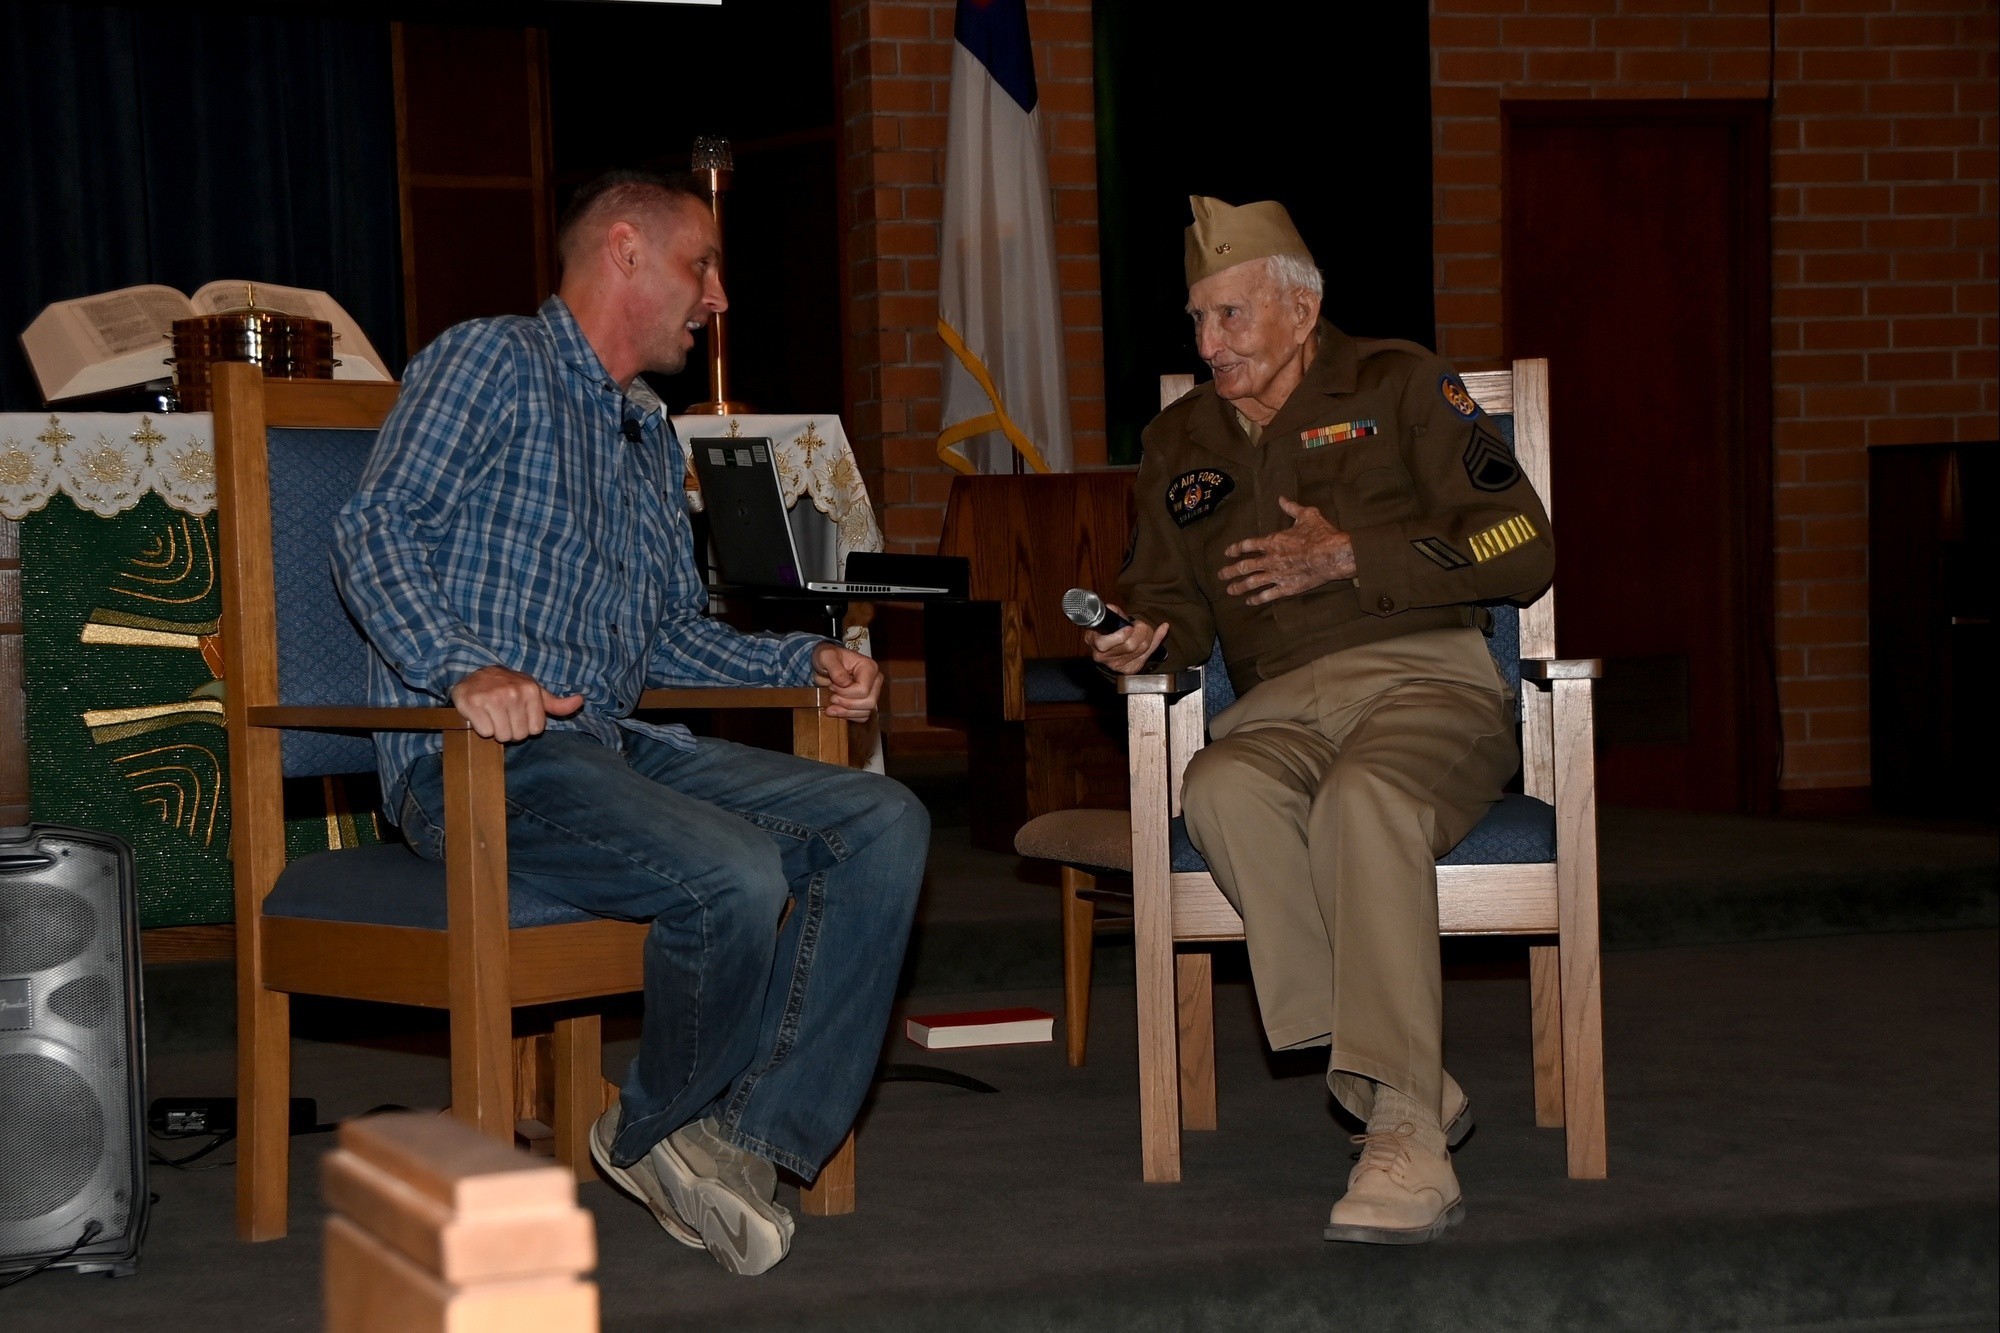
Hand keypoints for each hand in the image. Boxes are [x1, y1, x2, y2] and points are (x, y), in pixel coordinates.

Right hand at [450, 665, 584, 741]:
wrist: (477, 677)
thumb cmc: (510, 688)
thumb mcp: (535, 693)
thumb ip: (557, 703)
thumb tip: (580, 701)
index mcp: (531, 690)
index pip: (534, 731)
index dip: (525, 727)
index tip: (517, 715)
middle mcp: (512, 692)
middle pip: (518, 735)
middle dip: (510, 730)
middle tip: (503, 716)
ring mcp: (492, 697)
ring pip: (501, 736)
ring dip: (496, 731)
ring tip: (492, 716)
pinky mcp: (472, 702)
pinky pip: (485, 732)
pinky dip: (481, 728)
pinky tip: (480, 715)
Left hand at [813, 642, 881, 719]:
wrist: (826, 664)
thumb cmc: (828, 658)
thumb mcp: (826, 657)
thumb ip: (835, 668)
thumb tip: (845, 683)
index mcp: (869, 667)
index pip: (863, 690)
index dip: (846, 693)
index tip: (832, 687)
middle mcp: (875, 680)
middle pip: (868, 703)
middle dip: (847, 704)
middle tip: (832, 698)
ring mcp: (873, 692)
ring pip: (866, 712)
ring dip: (846, 712)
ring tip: (831, 707)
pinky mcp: (867, 702)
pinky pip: (862, 716)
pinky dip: (849, 716)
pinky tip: (837, 710)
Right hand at [1086, 606, 1170, 674]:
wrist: (1105, 652)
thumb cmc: (1107, 632)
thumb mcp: (1106, 621)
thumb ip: (1111, 614)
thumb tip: (1112, 608)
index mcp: (1095, 643)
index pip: (1104, 644)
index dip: (1120, 636)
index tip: (1129, 627)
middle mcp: (1106, 657)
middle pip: (1129, 646)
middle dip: (1140, 631)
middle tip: (1139, 624)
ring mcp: (1119, 665)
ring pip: (1141, 649)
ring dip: (1149, 634)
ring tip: (1145, 628)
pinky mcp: (1130, 669)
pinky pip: (1149, 653)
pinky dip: (1158, 639)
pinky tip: (1162, 629)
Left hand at [1219, 496, 1356, 604]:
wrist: (1331, 555)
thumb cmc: (1320, 534)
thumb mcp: (1307, 515)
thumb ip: (1292, 508)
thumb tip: (1281, 498)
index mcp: (1273, 541)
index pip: (1247, 545)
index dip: (1236, 549)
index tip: (1227, 553)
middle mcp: (1270, 559)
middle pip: (1244, 566)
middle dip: (1230, 571)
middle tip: (1220, 575)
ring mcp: (1277, 575)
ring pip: (1252, 583)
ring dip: (1239, 587)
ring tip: (1230, 591)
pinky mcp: (1287, 588)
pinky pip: (1268, 595)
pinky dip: (1258, 599)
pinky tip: (1250, 601)